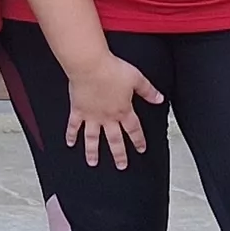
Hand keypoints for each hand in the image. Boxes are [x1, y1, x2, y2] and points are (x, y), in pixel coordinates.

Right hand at [61, 50, 163, 169]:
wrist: (90, 65)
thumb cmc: (111, 69)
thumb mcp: (136, 79)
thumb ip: (148, 91)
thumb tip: (159, 98)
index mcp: (123, 110)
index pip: (134, 130)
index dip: (138, 140)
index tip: (140, 149)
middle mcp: (107, 117)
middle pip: (114, 140)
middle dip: (119, 155)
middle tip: (121, 165)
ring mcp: (91, 116)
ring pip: (92, 138)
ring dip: (93, 152)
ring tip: (93, 162)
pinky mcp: (78, 110)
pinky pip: (74, 126)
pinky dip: (71, 135)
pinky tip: (70, 143)